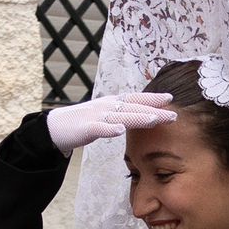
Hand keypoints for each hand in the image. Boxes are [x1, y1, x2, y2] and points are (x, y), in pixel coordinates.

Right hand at [44, 92, 175, 154]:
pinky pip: (99, 128)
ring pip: (121, 115)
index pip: (135, 99)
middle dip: (154, 110)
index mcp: (112, 103)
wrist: (54, 128)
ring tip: (155, 119)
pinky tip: (120, 130)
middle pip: (134, 107)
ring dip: (139, 117)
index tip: (170, 99)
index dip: (152, 98)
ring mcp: (96, 116)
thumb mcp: (105, 116)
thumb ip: (122, 115)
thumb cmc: (82, 123)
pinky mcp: (85, 128)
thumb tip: (142, 116)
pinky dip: (109, 128)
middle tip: (174, 114)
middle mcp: (106, 106)